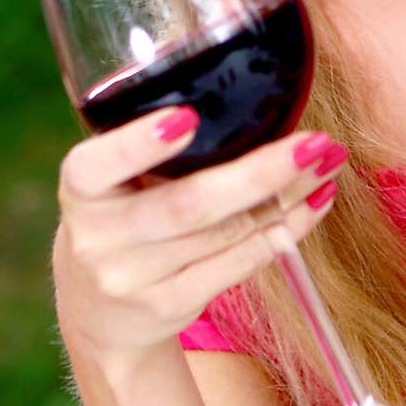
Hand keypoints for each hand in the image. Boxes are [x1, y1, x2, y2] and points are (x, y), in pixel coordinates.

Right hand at [52, 107, 346, 364]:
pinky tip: (315, 201)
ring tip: (326, 163)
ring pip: (225, 233)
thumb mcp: (109, 178)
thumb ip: (149, 144)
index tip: (186, 118)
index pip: (96, 166)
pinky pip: (241, 263)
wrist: (97, 311)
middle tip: (312, 142)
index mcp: (79, 189)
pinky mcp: (172, 306)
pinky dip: (286, 229)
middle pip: (186, 206)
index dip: (139, 145)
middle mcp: (99, 239)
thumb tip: (248, 94)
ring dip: (287, 196)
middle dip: (258, 173)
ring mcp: (135, 280)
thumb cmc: (117, 214)